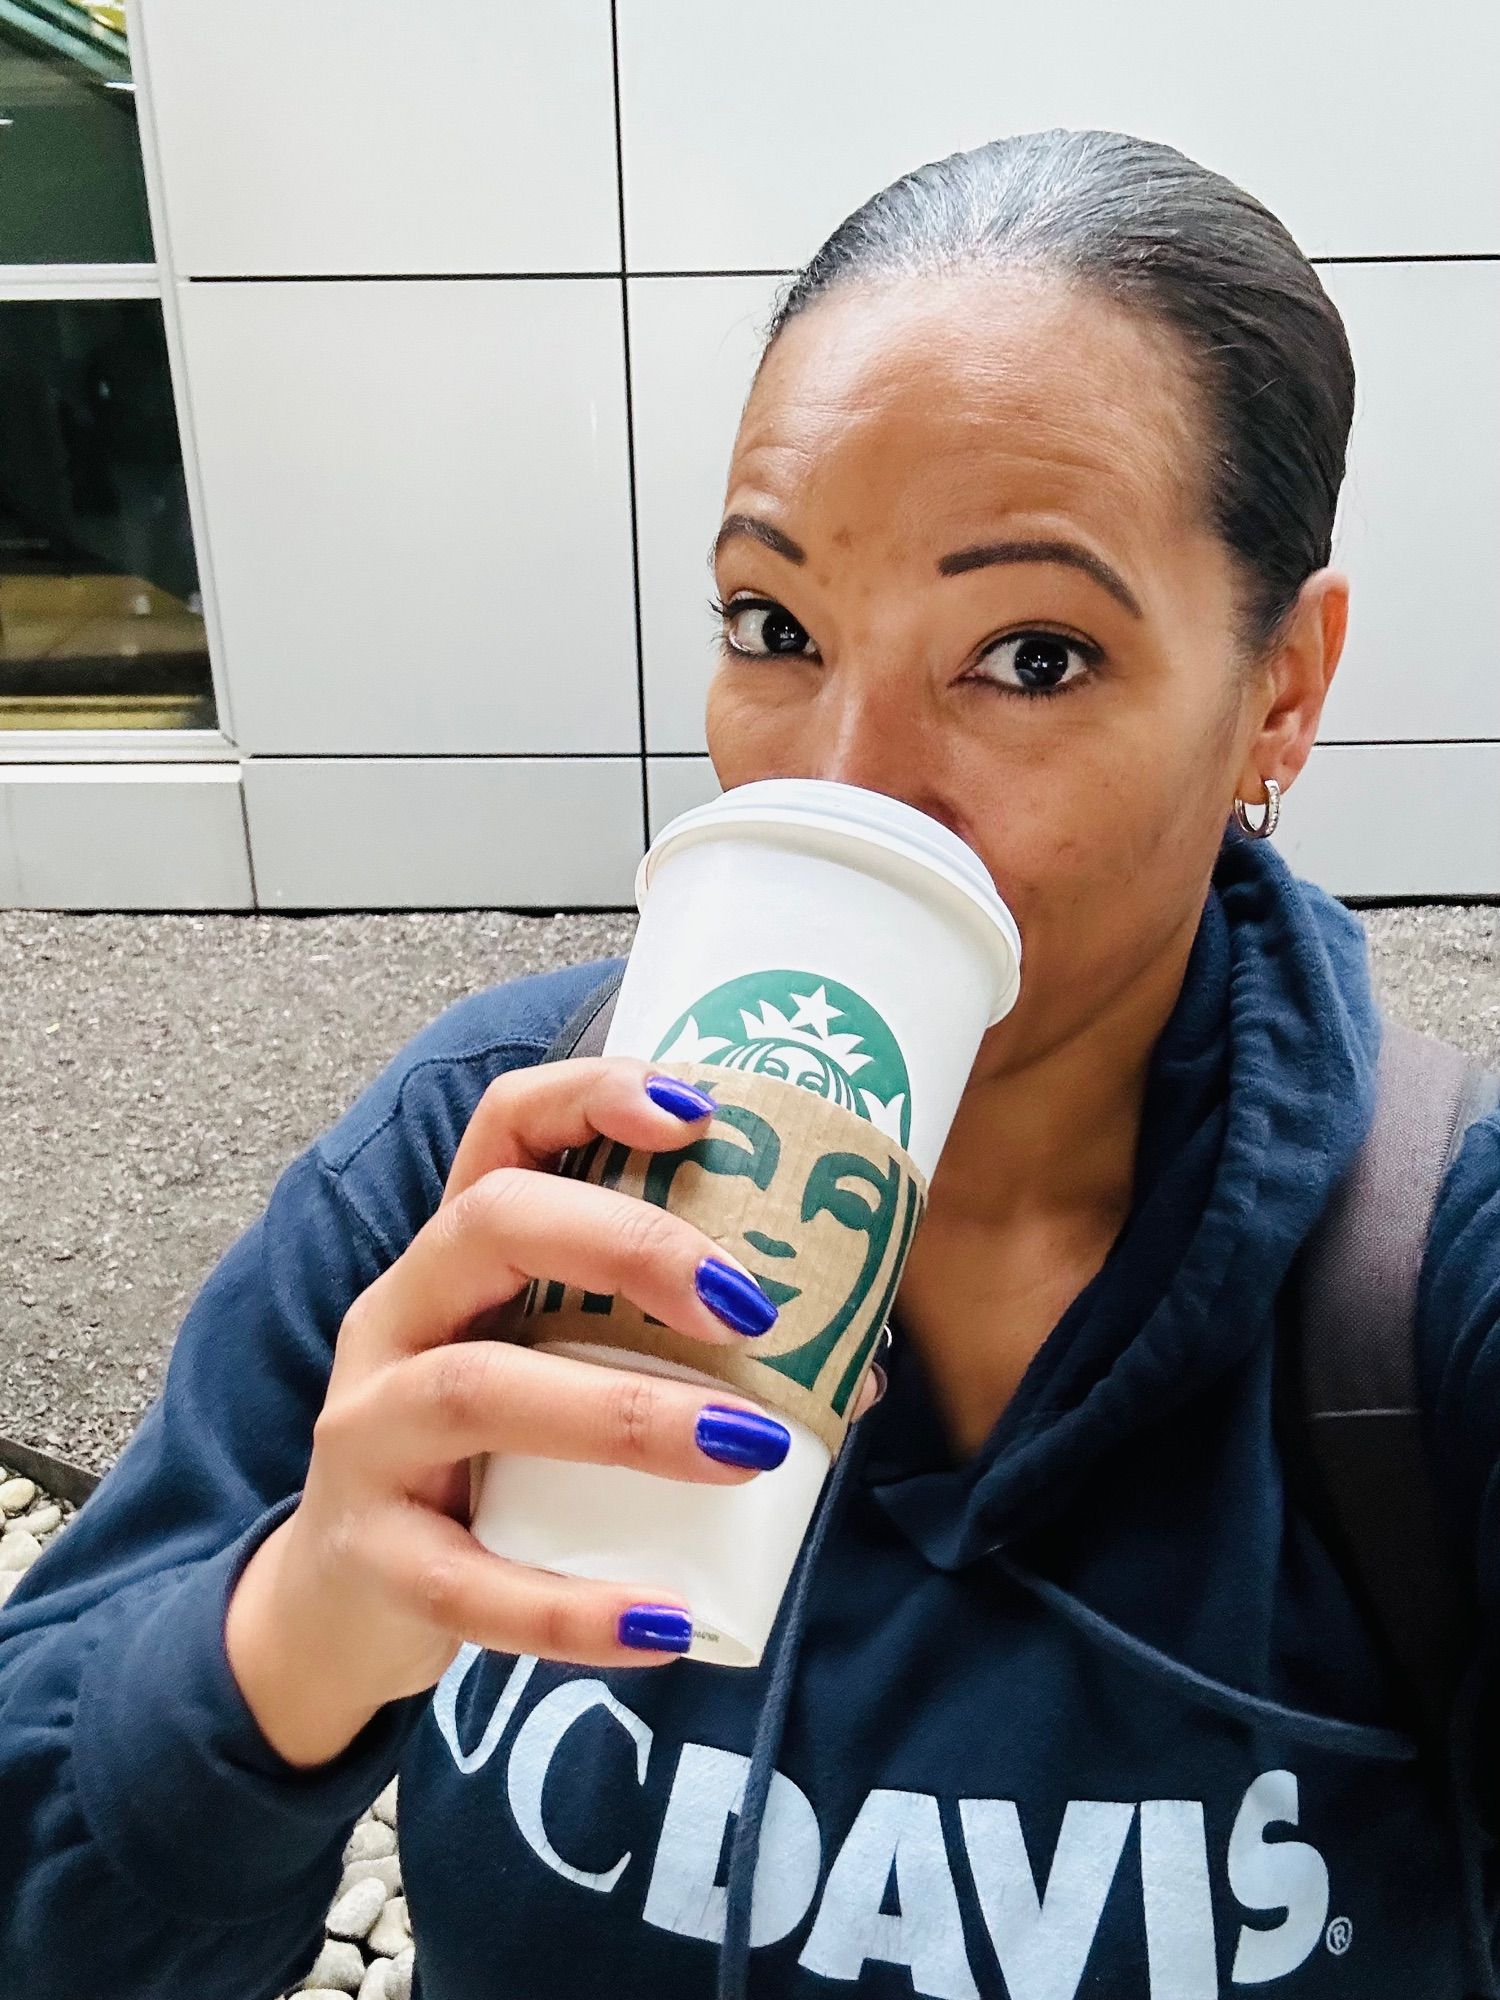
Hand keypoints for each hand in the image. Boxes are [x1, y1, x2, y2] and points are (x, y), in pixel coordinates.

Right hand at [225, 1055, 880, 1760]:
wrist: (344, 1609)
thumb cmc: (490, 1465)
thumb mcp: (560, 1379)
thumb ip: (677, 1355)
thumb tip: (858, 1364)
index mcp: (458, 1257)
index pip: (504, 1130)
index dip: (593, 1096)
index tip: (703, 1113)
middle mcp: (400, 1318)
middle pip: (488, 1223)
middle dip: (628, 1243)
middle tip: (749, 1306)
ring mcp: (369, 1434)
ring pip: (479, 1393)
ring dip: (627, 1415)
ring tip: (750, 1448)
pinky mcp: (372, 1558)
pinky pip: (467, 1582)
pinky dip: (572, 1607)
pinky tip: (667, 1621)